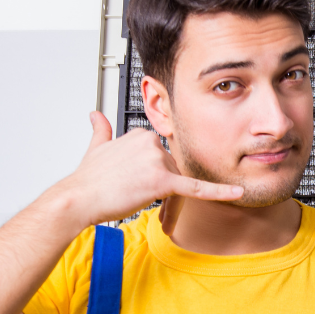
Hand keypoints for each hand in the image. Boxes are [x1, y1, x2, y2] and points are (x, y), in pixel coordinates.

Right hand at [45, 112, 241, 227]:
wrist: (78, 198)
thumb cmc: (88, 180)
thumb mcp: (95, 148)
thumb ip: (101, 130)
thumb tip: (96, 115)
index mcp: (140, 134)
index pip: (162, 157)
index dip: (151, 174)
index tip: (133, 181)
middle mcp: (151, 143)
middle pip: (172, 170)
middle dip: (158, 186)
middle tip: (131, 192)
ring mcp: (158, 161)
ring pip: (175, 183)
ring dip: (160, 195)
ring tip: (131, 195)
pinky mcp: (163, 182)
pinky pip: (196, 188)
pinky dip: (218, 192)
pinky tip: (236, 193)